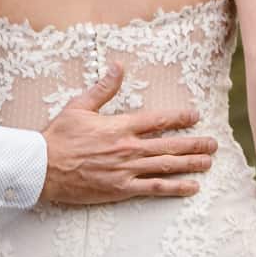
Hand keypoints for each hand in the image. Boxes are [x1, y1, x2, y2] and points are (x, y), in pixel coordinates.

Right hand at [39, 65, 217, 206]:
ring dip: (191, 164)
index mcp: (119, 126)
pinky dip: (174, 188)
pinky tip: (191, 187)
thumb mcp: (78, 107)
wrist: (42, 167)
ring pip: (166, 166)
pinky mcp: (120, 189)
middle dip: (195, 143)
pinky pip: (153, 189)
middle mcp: (128, 148)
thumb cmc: (58, 137)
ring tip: (209, 162)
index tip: (195, 117)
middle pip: (169, 144)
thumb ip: (103, 89)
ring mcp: (126, 170)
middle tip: (213, 144)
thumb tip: (118, 67)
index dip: (179, 118)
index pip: (157, 120)